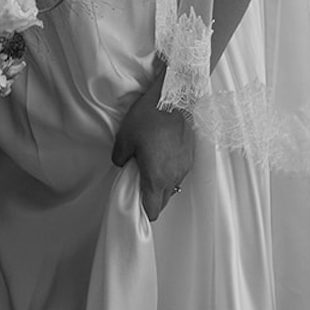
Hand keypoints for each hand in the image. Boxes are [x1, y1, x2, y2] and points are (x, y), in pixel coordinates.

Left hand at [112, 80, 192, 220]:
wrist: (173, 98)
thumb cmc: (148, 118)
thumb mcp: (124, 138)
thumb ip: (120, 158)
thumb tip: (122, 164)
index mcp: (156, 178)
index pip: (153, 210)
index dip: (143, 211)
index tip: (135, 204)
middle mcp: (173, 177)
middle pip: (163, 201)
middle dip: (152, 199)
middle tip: (140, 184)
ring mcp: (184, 167)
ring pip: (173, 187)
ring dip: (162, 185)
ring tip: (150, 167)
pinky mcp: (190, 156)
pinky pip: (179, 173)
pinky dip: (170, 172)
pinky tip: (162, 156)